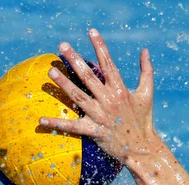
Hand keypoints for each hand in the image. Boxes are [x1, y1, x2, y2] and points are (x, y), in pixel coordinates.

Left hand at [39, 29, 159, 164]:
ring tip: (51, 71)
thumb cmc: (143, 120)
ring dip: (64, 83)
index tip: (90, 31)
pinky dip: (57, 124)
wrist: (142, 148)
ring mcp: (100, 116)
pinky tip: (41, 120)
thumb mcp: (147, 94)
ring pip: (78, 97)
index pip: (108, 64)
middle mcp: (109, 100)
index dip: (100, 47)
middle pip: (88, 77)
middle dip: (74, 60)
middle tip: (62, 46)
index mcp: (120, 90)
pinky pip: (72, 127)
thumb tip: (144, 51)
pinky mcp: (94, 131)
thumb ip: (146, 71)